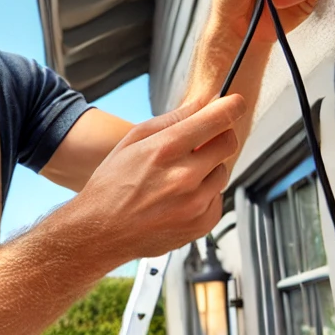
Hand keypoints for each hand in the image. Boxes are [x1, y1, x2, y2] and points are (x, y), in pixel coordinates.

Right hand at [70, 95, 245, 259]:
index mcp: (166, 149)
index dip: (231, 106)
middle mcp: (185, 176)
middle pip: (228, 143)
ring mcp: (196, 203)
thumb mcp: (132, 141)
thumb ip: (171, 120)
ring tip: (177, 178)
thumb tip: (202, 103)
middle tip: (199, 143)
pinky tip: (178, 198)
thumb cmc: (111, 184)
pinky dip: (204, 194)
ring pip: (223, 171)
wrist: (99, 232)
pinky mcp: (202, 224)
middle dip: (217, 137)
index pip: (217, 119)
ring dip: (207, 169)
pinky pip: (217, 198)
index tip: (235, 103)